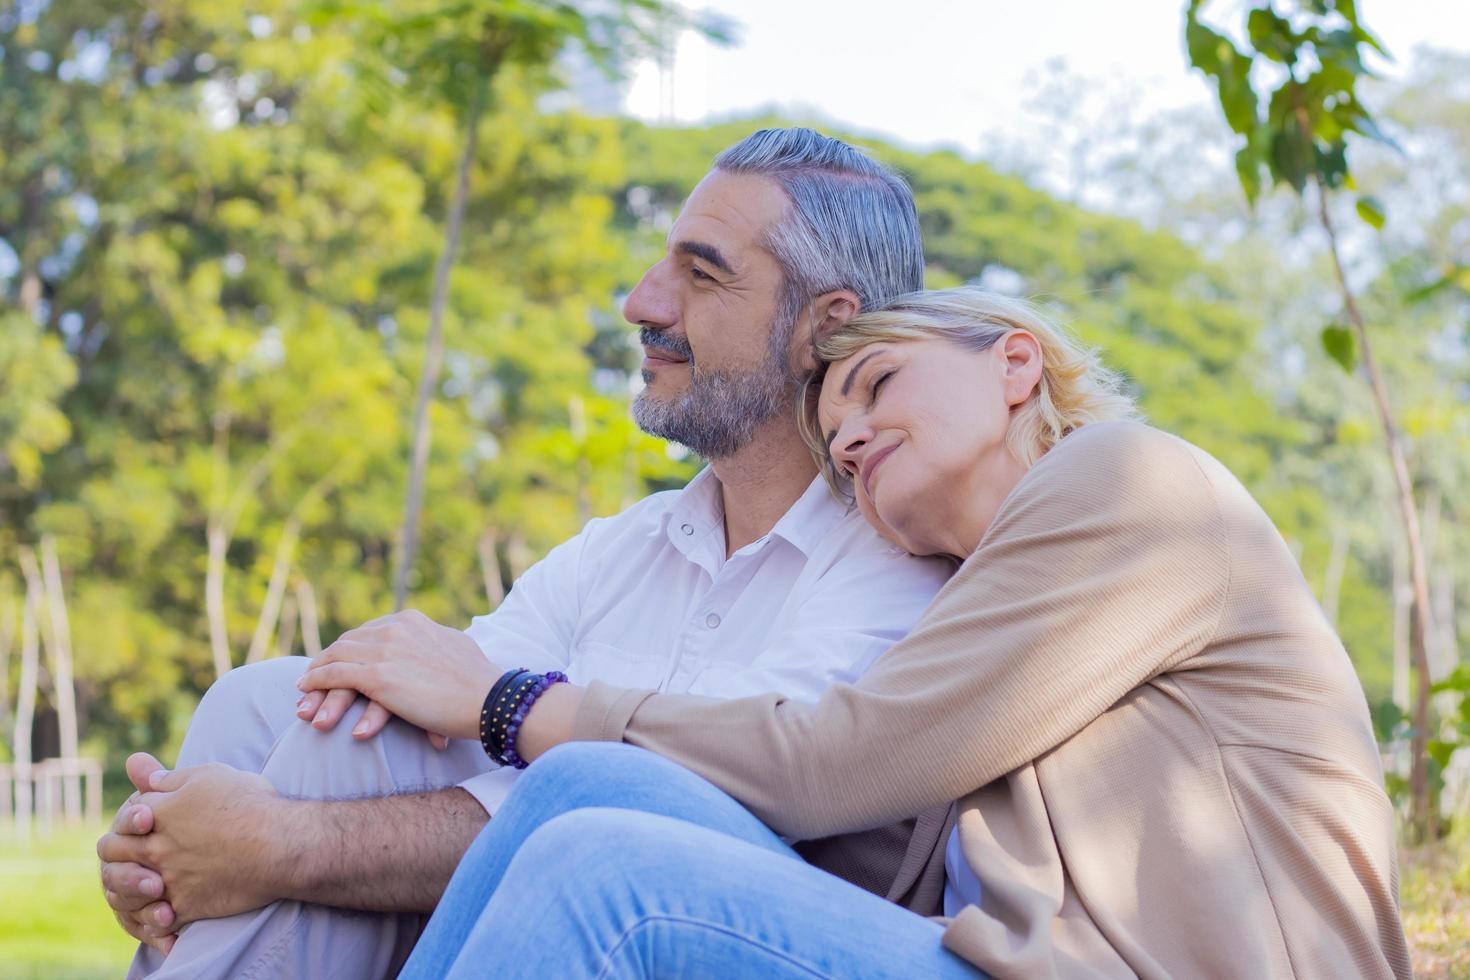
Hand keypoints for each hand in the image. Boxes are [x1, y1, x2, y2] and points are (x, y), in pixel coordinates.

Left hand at [97, 759, 290, 926]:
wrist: (280, 844)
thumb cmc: (249, 803)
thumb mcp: (211, 776)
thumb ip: (171, 777)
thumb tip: (142, 772)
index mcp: (158, 813)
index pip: (124, 818)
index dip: (130, 819)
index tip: (144, 822)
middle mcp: (156, 847)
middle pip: (113, 853)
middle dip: (117, 853)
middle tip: (134, 854)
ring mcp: (168, 879)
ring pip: (125, 891)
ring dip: (127, 889)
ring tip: (144, 885)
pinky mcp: (186, 906)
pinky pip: (155, 921)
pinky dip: (155, 921)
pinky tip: (164, 915)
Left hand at [297, 609, 498, 741]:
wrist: (487, 699)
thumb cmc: (477, 682)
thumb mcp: (454, 648)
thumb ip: (434, 643)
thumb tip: (433, 645)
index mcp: (412, 621)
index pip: (369, 630)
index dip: (351, 646)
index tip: (340, 659)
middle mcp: (395, 628)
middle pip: (349, 640)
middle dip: (329, 658)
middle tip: (314, 674)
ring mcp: (384, 650)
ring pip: (336, 655)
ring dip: (316, 670)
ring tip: (304, 685)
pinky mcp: (376, 676)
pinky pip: (333, 675)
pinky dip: (315, 681)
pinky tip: (305, 690)